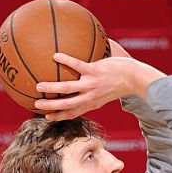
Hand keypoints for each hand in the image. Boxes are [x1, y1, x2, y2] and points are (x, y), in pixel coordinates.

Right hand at [34, 44, 164, 119]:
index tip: (47, 116)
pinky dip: (65, 61)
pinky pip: (76, 65)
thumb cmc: (121, 84)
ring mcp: (91, 84)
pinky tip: (55, 56)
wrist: (134, 77)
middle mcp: (89, 96)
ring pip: (67, 88)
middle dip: (51, 106)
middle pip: (66, 104)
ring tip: (38, 86)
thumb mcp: (106, 95)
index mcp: (91, 103)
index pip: (72, 113)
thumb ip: (94, 95)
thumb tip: (84, 90)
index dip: (59, 116)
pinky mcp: (94, 71)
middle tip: (37, 105)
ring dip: (52, 88)